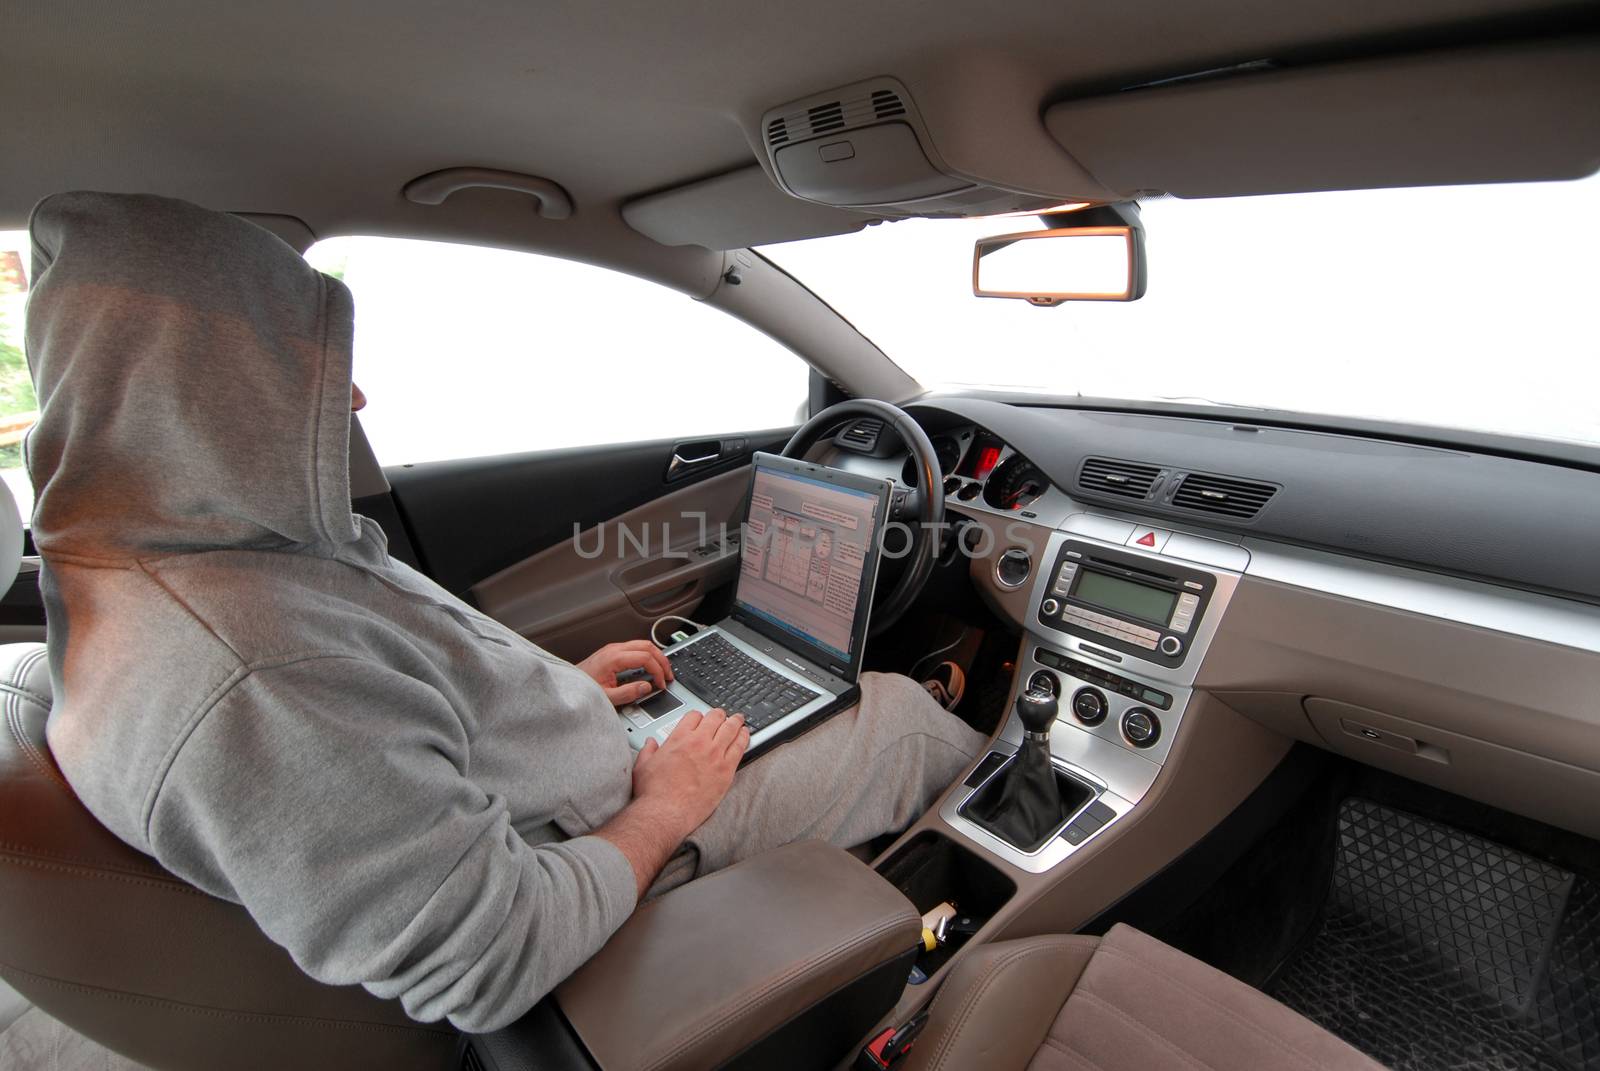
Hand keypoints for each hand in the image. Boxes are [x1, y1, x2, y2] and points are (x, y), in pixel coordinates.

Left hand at [576, 639, 672, 706]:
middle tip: (669, 674)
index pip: (645, 658)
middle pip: (647, 646)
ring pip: (642, 644)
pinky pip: (635, 648)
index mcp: (613, 658)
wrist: (567, 685)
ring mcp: (613, 648)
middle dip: (662, 660)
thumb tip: (646, 687)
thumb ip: (628, 693)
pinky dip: (647, 656)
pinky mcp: (612, 651)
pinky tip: (649, 667)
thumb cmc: (582, 689)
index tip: (662, 683)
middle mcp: (614, 649)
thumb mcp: (606, 697)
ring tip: (662, 671)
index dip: (658, 671)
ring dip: (656, 656)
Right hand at [631, 709, 747, 837]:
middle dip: (719, 715)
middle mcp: (698, 742)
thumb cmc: (654, 792)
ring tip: (738, 720)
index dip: (699, 717)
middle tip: (722, 716)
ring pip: (730, 728)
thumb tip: (650, 743)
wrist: (666, 813)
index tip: (701, 720)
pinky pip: (739, 747)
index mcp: (679, 738)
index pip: (694, 716)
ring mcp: (714, 755)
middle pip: (715, 718)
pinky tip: (745, 734)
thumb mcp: (643, 766)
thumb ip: (648, 751)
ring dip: (735, 722)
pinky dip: (744, 737)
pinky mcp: (726, 770)